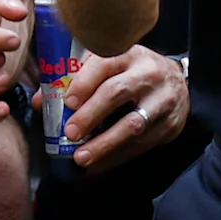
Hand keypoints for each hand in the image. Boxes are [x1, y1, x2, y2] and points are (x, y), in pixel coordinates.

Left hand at [60, 44, 187, 171]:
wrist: (178, 83)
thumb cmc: (132, 73)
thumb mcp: (111, 65)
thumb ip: (77, 78)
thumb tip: (42, 101)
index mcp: (128, 54)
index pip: (104, 64)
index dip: (83, 83)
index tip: (67, 102)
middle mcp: (148, 73)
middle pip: (116, 93)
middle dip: (90, 115)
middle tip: (69, 133)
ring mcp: (162, 100)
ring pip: (132, 125)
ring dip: (103, 144)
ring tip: (81, 158)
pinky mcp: (169, 125)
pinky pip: (141, 145)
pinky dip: (116, 157)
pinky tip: (98, 165)